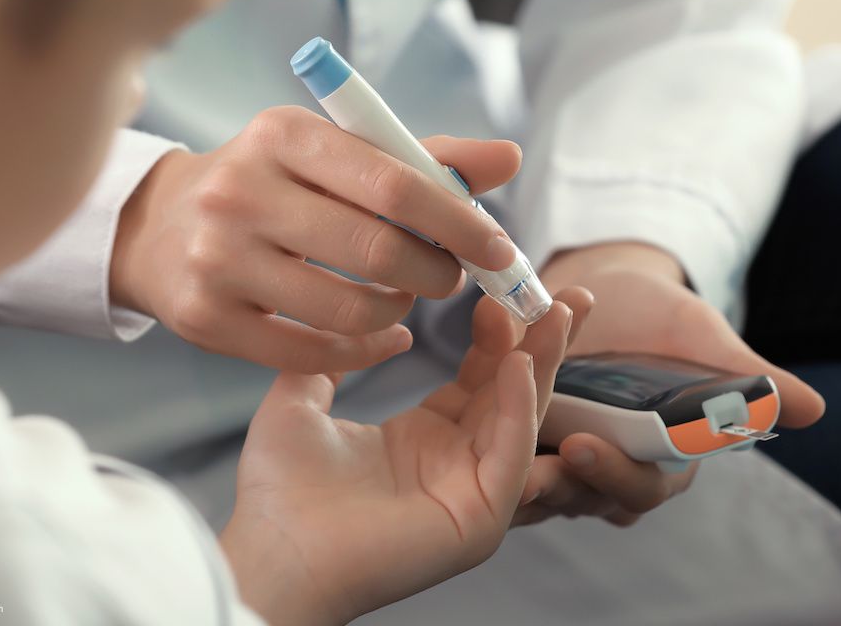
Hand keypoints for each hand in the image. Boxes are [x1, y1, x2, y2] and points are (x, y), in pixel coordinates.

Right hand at [110, 106, 522, 371]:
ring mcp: (217, 259)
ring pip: (348, 310)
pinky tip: (383, 338)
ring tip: (403, 299)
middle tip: (447, 277)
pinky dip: (363, 353)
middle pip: (376, 251)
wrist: (160, 226)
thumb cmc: (274, 182)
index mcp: (283, 135)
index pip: (393, 183)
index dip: (458, 221)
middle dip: (434, 272)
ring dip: (398, 313)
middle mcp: (241, 191)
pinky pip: (310, 353)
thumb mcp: (335, 152)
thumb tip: (508, 158)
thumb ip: (421, 156)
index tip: (498, 248)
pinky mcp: (204, 319)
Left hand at [220, 288, 593, 625]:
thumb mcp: (301, 402)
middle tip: (570, 294)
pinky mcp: (480, 517)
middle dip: (544, 341)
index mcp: (422, 440)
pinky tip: (518, 363)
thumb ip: (332, 356)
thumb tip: (377, 327)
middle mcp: (456, 463)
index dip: (496, 334)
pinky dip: (520, 407)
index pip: (480, 377)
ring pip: (523, 415)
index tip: (498, 288)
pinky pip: (511, 454)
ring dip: (543, 361)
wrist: (270, 552)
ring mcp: (472, 491)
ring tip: (556, 311)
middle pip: (514, 392)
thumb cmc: (278, 491)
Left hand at [512, 242, 825, 528]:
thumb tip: (812, 409)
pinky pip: (493, 411)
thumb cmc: (664, 317)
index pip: (639, 487)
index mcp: (656, 459)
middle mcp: (603, 463)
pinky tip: (479, 333)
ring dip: (506, 430)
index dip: (614, 473)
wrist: (609, 283)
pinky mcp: (514, 421)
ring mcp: (554, 446)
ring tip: (485, 400)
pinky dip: (483, 376)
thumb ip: (747, 379)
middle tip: (519, 449)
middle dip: (548, 471)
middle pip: (576, 488)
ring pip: (527, 460)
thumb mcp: (704, 340)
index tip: (587, 447)